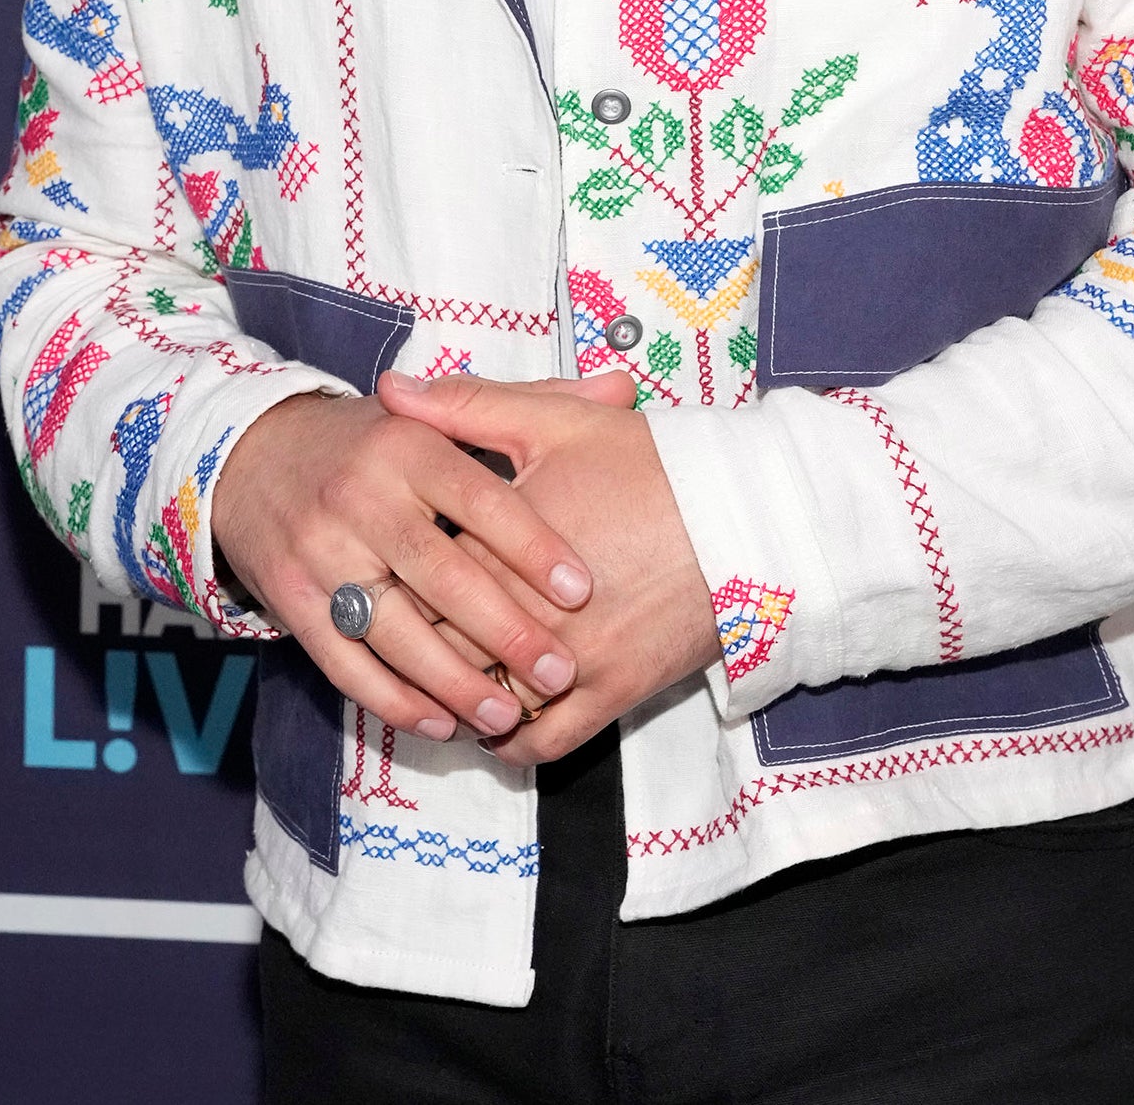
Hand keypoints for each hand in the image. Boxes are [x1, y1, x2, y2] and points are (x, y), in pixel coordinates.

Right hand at [211, 387, 606, 742]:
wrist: (255, 456)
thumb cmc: (371, 441)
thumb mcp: (436, 413)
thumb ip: (529, 408)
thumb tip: (622, 391)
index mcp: (407, 443)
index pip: (479, 499)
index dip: (532, 546)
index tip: (582, 589)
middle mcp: (360, 495)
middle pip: (439, 571)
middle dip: (504, 628)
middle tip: (559, 669)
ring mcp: (321, 551)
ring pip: (393, 628)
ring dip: (452, 680)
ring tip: (508, 712)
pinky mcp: (290, 599)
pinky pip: (344, 661)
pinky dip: (393, 699)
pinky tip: (441, 720)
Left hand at [377, 369, 720, 765]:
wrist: (745, 515)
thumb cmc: (651, 464)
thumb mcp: (557, 420)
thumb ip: (466, 405)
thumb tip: (391, 389)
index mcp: (503, 545)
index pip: (419, 576)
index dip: (397, 575)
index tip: (388, 569)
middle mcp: (529, 614)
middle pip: (438, 644)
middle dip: (414, 639)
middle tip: (395, 630)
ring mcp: (571, 664)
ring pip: (479, 700)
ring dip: (452, 695)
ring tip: (435, 680)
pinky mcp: (611, 697)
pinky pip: (538, 743)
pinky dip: (505, 741)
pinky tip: (490, 723)